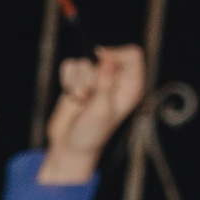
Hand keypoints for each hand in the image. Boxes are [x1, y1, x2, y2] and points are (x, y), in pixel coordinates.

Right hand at [39, 45, 145, 185]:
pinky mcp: (77, 79)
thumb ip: (105, 83)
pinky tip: (71, 95)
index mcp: (131, 85)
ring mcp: (95, 78)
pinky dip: (66, 79)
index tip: (101, 63)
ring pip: (84, 61)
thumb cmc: (92, 132)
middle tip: (89, 98)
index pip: (132, 54)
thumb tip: (107, 58)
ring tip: (81, 100)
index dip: (118, 53)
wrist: (70, 145)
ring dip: (77, 82)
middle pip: (104, 57)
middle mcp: (115, 79)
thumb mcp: (102, 110)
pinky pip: (70, 64)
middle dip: (92, 76)